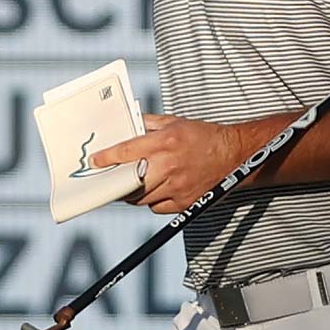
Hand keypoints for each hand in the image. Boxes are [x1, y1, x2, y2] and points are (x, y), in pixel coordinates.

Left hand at [87, 113, 246, 214]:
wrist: (234, 154)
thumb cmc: (206, 137)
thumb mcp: (176, 122)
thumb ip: (149, 124)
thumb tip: (129, 125)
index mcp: (166, 142)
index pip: (126, 151)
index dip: (107, 158)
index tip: (95, 161)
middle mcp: (169, 165)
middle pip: (130, 181)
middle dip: (117, 182)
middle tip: (111, 179)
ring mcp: (177, 186)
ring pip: (141, 198)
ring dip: (133, 193)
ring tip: (132, 185)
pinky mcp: (184, 202)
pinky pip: (156, 207)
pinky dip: (151, 201)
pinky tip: (154, 191)